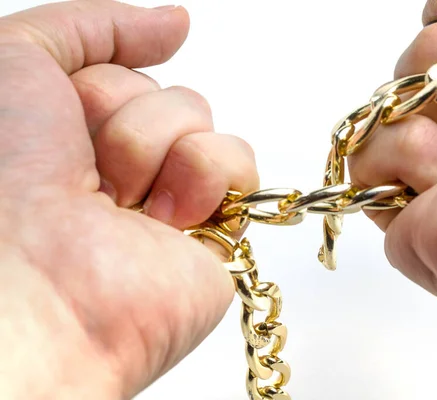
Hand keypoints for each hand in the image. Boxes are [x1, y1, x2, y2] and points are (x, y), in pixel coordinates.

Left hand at [0, 1, 257, 397]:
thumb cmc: (6, 184)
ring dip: (156, 152)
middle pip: (166, 94)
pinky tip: (166, 220)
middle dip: (126, 121)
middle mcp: (126, 170)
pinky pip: (240, 163)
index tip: (64, 122)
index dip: (97, 85)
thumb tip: (177, 24)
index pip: (124, 72)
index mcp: (78, 137)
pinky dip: (204, 176)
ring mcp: (171, 199)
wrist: (38, 289)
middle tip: (90, 173)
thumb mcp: (17, 61)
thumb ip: (93, 26)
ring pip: (203, 122)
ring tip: (123, 205)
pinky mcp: (216, 230)